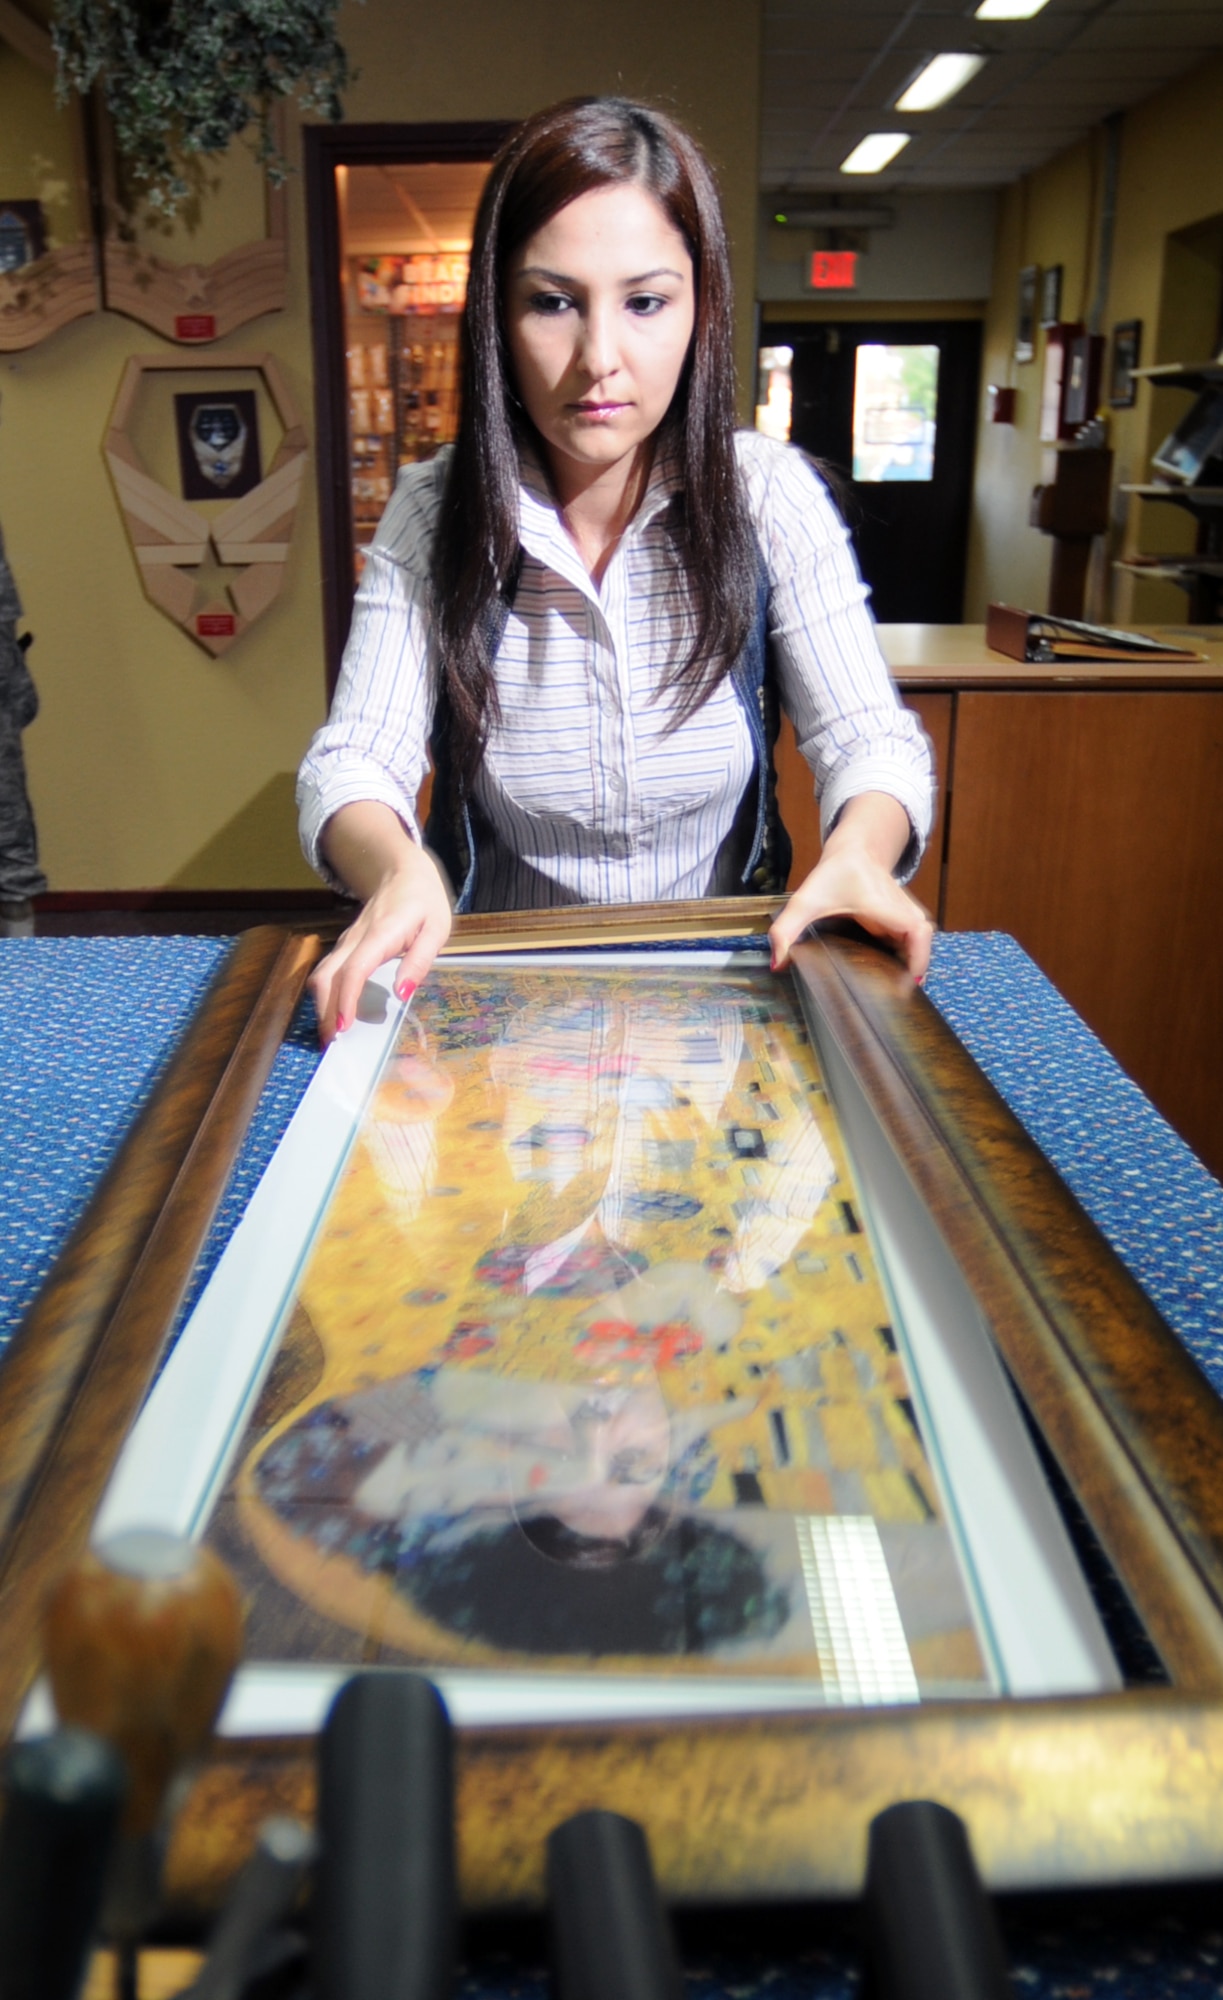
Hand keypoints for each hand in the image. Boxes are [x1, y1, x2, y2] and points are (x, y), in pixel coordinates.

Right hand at [310, 808, 452, 1042]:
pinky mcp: (345, 946)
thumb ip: (419, 960)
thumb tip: (402, 993)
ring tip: (332, 1035)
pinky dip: (327, 995)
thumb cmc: (423, 900)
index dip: (346, 999)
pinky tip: (336, 1014)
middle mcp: (356, 938)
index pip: (354, 969)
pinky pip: (329, 972)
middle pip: (328, 977)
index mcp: (380, 934)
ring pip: (322, 975)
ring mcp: (347, 942)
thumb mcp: (436, 928)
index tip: (344, 1027)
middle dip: (326, 1011)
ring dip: (322, 1005)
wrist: (401, 871)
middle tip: (332, 1043)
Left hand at [768, 792, 932, 982]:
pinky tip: (892, 973)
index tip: (910, 979)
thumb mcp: (806, 900)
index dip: (919, 956)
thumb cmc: (835, 873)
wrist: (855, 850)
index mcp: (883, 905)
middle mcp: (901, 910)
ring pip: (921, 943)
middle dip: (917, 967)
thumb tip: (777, 963)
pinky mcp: (903, 919)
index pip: (917, 930)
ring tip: (895, 988)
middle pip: (923, 942)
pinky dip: (908, 956)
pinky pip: (913, 941)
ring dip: (913, 963)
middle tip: (898, 994)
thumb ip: (787, 929)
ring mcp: (905, 914)